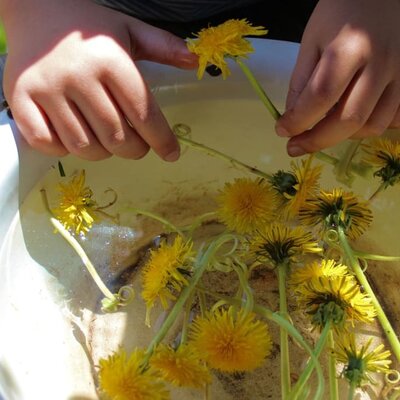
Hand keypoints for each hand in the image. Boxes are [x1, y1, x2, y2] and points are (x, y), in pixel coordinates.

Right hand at [2, 0, 196, 160]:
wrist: (35, 7)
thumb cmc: (88, 26)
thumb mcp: (129, 29)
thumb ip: (163, 46)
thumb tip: (194, 61)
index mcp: (111, 60)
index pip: (144, 114)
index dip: (162, 140)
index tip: (171, 154)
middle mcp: (78, 76)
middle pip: (117, 138)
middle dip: (135, 150)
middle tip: (137, 146)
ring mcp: (46, 89)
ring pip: (84, 146)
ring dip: (102, 153)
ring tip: (107, 140)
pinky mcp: (19, 98)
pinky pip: (46, 143)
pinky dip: (63, 149)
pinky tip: (72, 137)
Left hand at [275, 0, 399, 156]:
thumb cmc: (343, 10)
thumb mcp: (312, 39)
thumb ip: (301, 80)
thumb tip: (292, 117)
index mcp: (349, 48)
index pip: (320, 96)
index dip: (297, 121)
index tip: (281, 130)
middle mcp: (381, 63)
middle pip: (349, 119)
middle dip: (316, 141)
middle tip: (295, 146)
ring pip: (374, 125)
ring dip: (342, 137)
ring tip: (323, 131)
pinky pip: (394, 118)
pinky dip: (370, 127)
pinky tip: (353, 120)